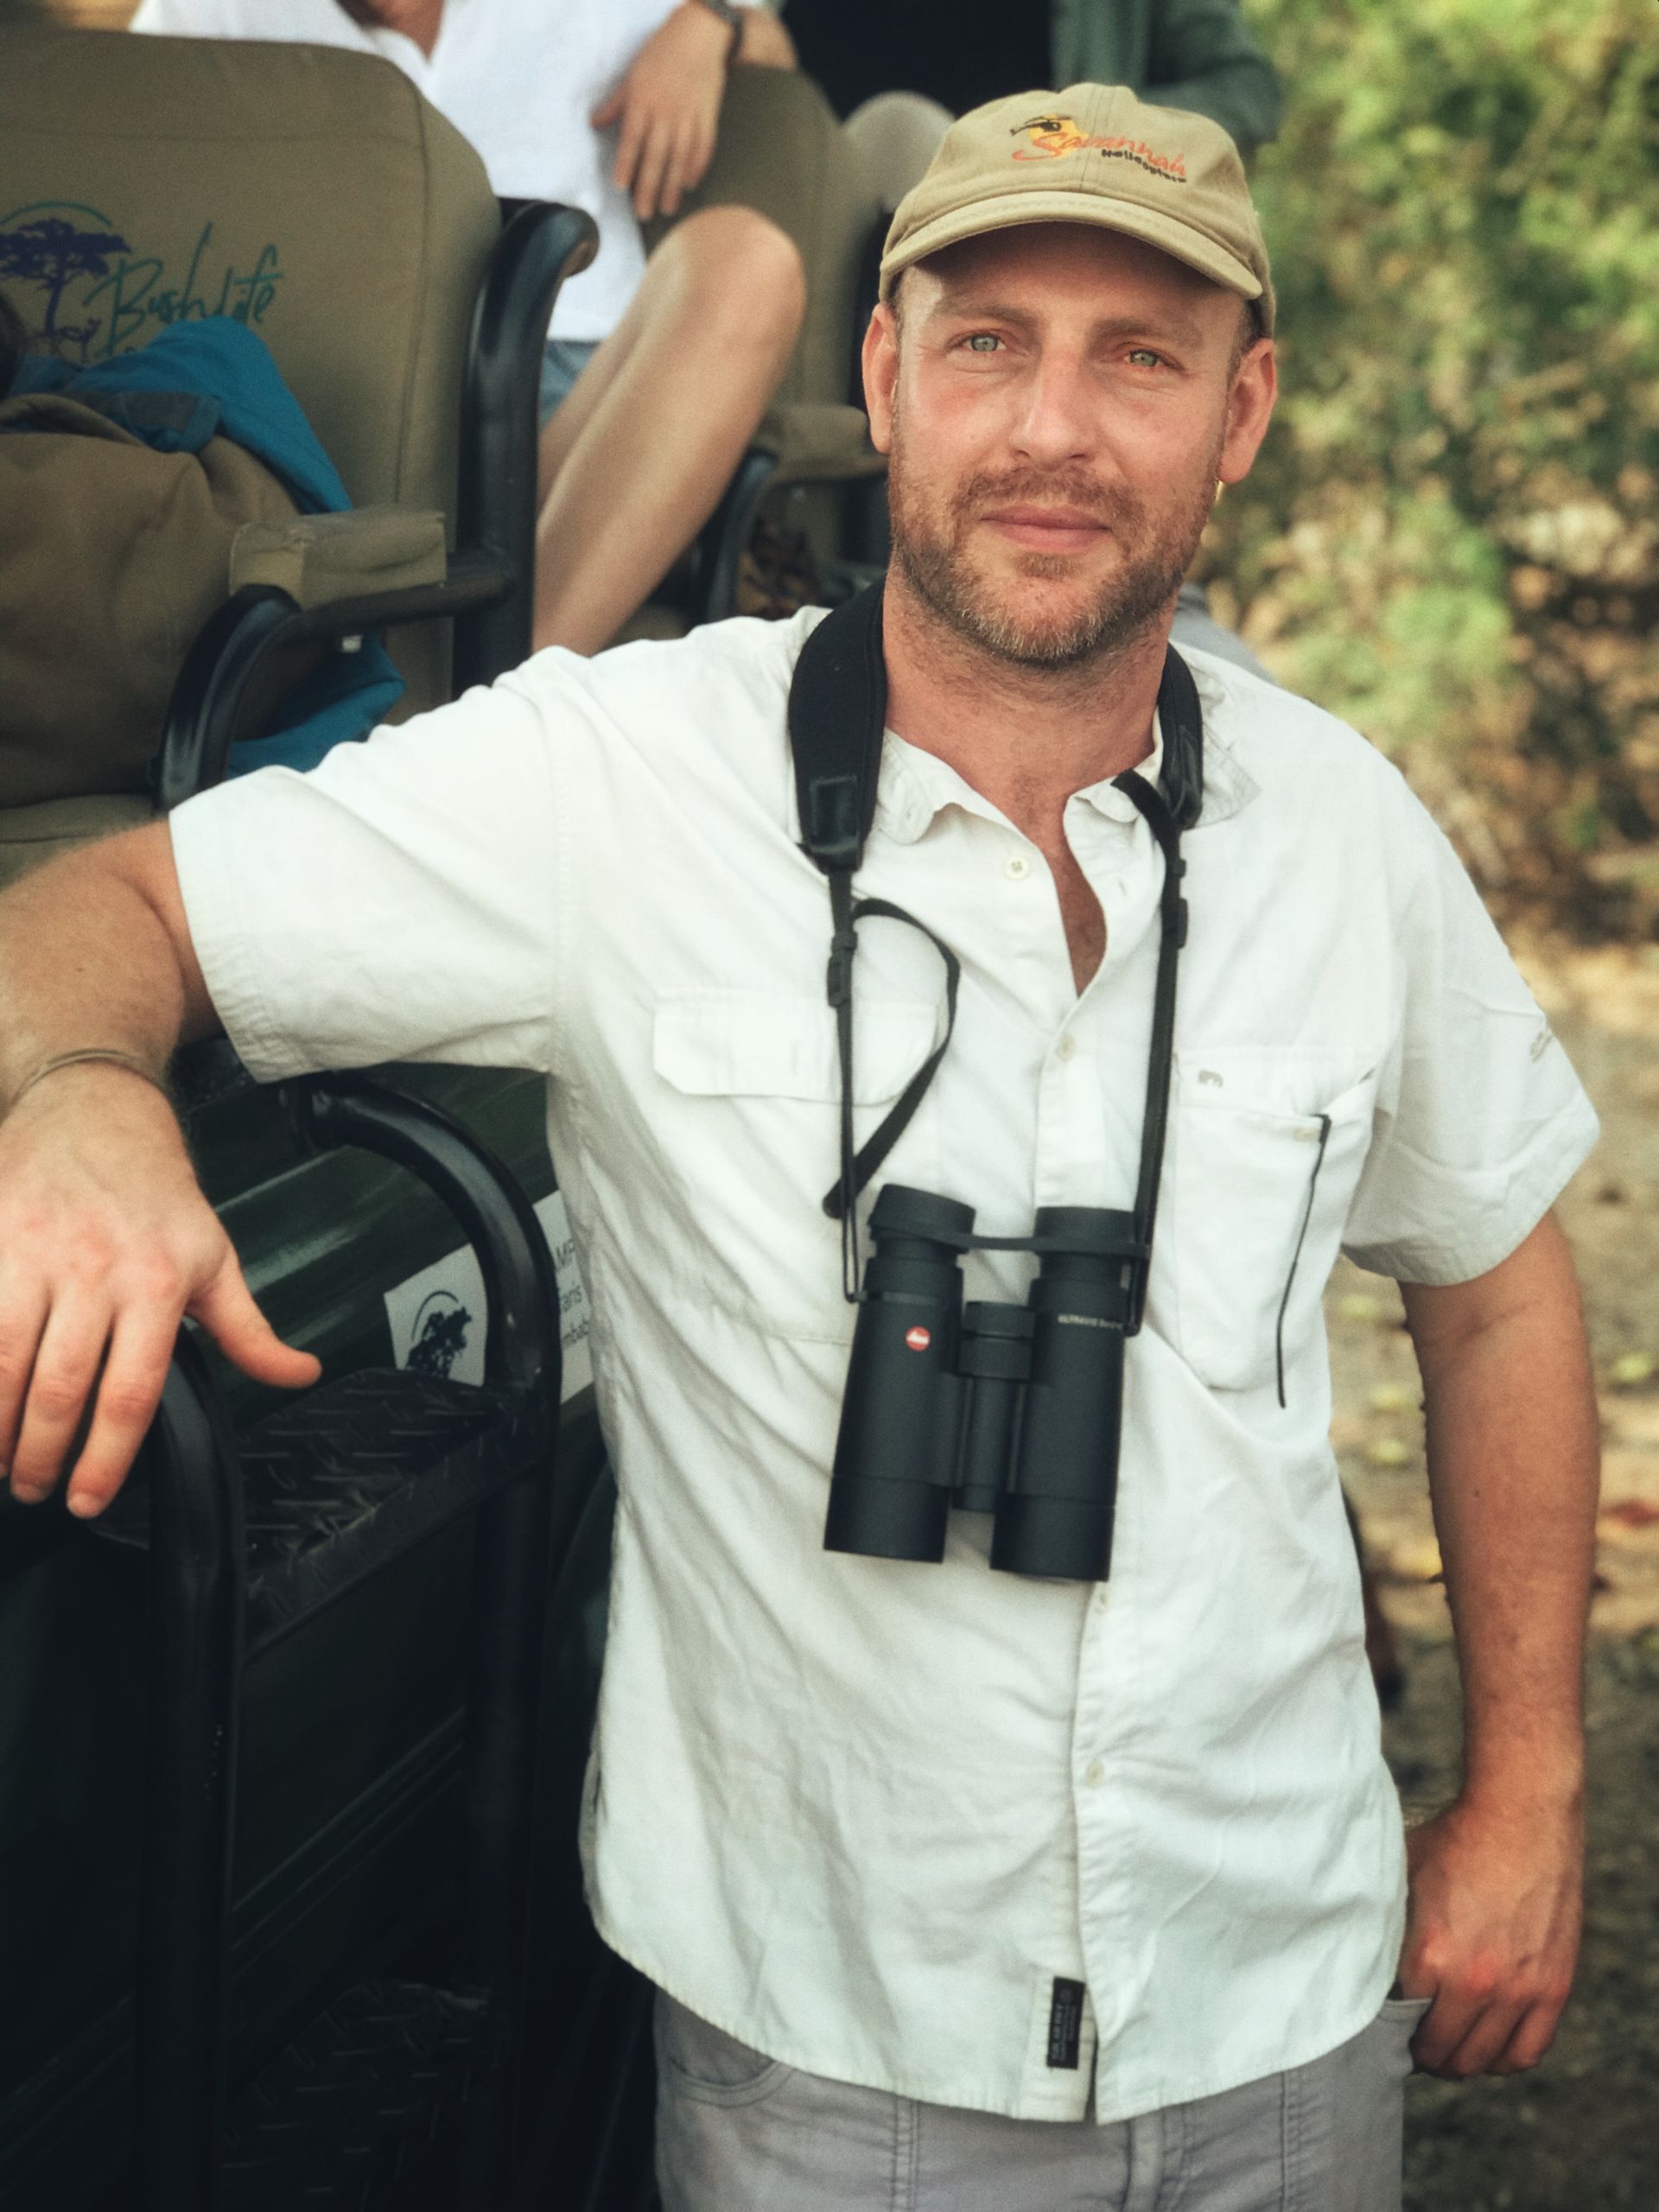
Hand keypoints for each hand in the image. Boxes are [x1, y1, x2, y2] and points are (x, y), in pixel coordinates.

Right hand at [0, 1067, 319, 1518]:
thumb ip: (250, 1330)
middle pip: (59, 1389)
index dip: (105, 1459)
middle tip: (36, 1488)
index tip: (90, 1498)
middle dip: (41, 1456)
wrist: (95, 1109)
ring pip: (1, 1363)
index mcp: (156, 1283)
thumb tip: (300, 1375)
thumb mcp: (215, 1258)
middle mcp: (93, 1270)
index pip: (130, 1392)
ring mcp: (32, 1253)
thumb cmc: (156, 1193)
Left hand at [592, 2, 730, 221]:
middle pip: (656, 156)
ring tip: (668, 209)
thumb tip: (594, 124)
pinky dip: (697, 167)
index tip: (622, 188)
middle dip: (649, 187)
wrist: (699, 36)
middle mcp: (666, 112)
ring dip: (673, 186)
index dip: (626, 164)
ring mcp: (689, 116)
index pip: (632, 139)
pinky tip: (691, 185)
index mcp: (643, 101)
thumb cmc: (661, 54)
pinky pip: (703, 147)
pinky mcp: (708, 116)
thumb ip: (615, 104)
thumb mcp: (632, 75)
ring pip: (680, 158)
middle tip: (644, 213)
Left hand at [1397, 1790, 1582, 2076]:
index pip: (1402, 2024)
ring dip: (1463, 2063)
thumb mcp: (1402, 1879)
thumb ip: (1387, 1926)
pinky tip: (1489, 2049)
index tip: (1388, 2029)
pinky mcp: (1553, 1987)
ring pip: (1485, 2061)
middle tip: (1416, 2046)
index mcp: (1429, 1955)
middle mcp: (1475, 1981)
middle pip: (1443, 2053)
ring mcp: (1519, 1989)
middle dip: (1425, 2055)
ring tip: (1450, 2050)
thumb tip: (1358, 1958)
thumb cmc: (1454, 1842)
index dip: (1392, 2032)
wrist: (1521, 1816)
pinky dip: (1505, 2059)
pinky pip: (1528, 2050)